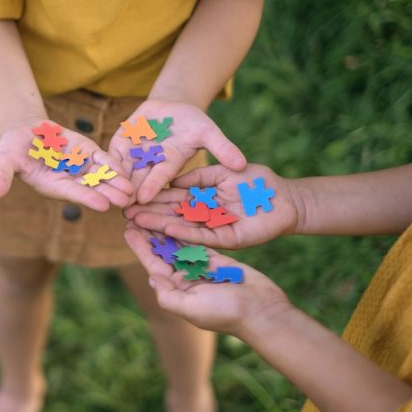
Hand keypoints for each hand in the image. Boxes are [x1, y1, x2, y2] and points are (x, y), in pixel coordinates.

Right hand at [0, 119, 133, 210]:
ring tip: (133, 190)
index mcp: (51, 185)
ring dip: (116, 183)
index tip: (103, 205)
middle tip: (126, 201)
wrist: (23, 131)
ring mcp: (79, 167)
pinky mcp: (86, 153)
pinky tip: (128, 171)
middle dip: (109, 194)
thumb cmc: (11, 148)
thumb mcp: (3, 160)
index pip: (72, 193)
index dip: (87, 198)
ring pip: (101, 177)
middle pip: (92, 188)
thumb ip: (1, 176)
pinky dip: (114, 165)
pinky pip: (102, 160)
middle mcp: (68, 180)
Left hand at [107, 99, 245, 204]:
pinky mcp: (120, 146)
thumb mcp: (208, 131)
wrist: (171, 106)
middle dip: (127, 192)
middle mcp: (150, 166)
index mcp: (170, 165)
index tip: (144, 197)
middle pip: (137, 181)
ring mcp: (134, 157)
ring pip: (121, 171)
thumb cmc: (193, 121)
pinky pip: (110, 155)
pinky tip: (95, 170)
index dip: (151, 187)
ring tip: (103, 190)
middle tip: (117, 205)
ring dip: (113, 181)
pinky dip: (103, 162)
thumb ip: (222, 147)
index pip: (159, 179)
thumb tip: (243, 164)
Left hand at [124, 225, 290, 336]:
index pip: (153, 265)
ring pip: (178, 244)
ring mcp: (201, 268)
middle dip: (149, 234)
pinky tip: (175, 215)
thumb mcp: (191, 308)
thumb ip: (168, 295)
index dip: (140, 247)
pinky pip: (197, 241)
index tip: (127, 229)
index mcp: (177, 290)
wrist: (262, 311)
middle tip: (135, 212)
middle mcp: (186, 278)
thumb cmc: (226, 313)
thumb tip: (152, 278)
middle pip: (163, 252)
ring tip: (152, 210)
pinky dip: (186, 230)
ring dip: (165, 228)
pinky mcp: (217, 258)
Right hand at [125, 164, 301, 248]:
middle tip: (124, 214)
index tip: (133, 196)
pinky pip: (202, 236)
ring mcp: (213, 229)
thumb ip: (200, 176)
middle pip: (171, 215)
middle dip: (148, 214)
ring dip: (159, 225)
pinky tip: (165, 228)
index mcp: (202, 199)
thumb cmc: (258, 181)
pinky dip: (184, 232)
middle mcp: (204, 216)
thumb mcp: (223, 172)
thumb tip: (173, 182)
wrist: (287, 198)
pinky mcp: (226, 239)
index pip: (172, 199)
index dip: (153, 198)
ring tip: (136, 223)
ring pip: (181, 227)